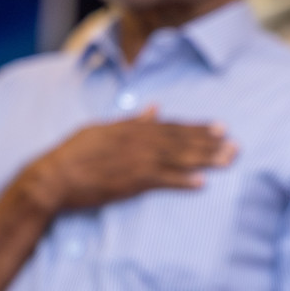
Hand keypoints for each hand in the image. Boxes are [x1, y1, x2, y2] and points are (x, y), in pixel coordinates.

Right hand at [25, 107, 236, 213]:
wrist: (55, 178)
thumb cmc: (74, 154)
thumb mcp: (101, 129)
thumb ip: (131, 119)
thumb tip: (153, 107)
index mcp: (131, 127)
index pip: (171, 126)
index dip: (197, 127)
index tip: (220, 127)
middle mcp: (137, 140)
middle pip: (181, 140)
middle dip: (210, 142)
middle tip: (235, 144)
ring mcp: (136, 161)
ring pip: (178, 158)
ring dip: (205, 159)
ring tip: (228, 160)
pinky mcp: (132, 182)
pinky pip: (163, 180)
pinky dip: (183, 181)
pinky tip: (202, 182)